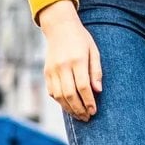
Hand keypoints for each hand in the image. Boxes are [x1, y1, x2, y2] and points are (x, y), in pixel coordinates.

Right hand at [38, 1, 102, 120]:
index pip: (83, 86)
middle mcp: (63, 66)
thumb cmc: (81, 39)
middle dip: (79, 109)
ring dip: (69, 109)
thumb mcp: (93, 51)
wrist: (60, 27)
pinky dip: (60, 101)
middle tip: (87, 117)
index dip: (88, 101)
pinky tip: (68, 106)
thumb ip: (96, 71)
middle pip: (70, 94)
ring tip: (79, 115)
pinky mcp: (46, 72)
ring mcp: (52, 70)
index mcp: (77, 60)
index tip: (94, 111)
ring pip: (59, 96)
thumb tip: (98, 91)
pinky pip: (52, 92)